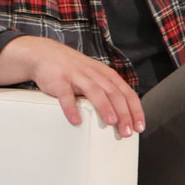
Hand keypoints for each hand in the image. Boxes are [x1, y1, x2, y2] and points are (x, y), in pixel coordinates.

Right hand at [0, 36, 144, 136]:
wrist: (45, 54)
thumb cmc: (74, 70)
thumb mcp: (96, 76)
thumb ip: (108, 91)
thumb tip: (122, 115)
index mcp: (107, 75)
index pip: (127, 93)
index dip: (135, 110)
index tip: (139, 126)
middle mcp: (95, 74)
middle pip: (114, 94)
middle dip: (124, 113)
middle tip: (127, 131)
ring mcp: (78, 76)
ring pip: (95, 92)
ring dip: (105, 107)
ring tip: (111, 122)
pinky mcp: (60, 81)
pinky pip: (66, 95)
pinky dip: (71, 108)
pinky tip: (76, 120)